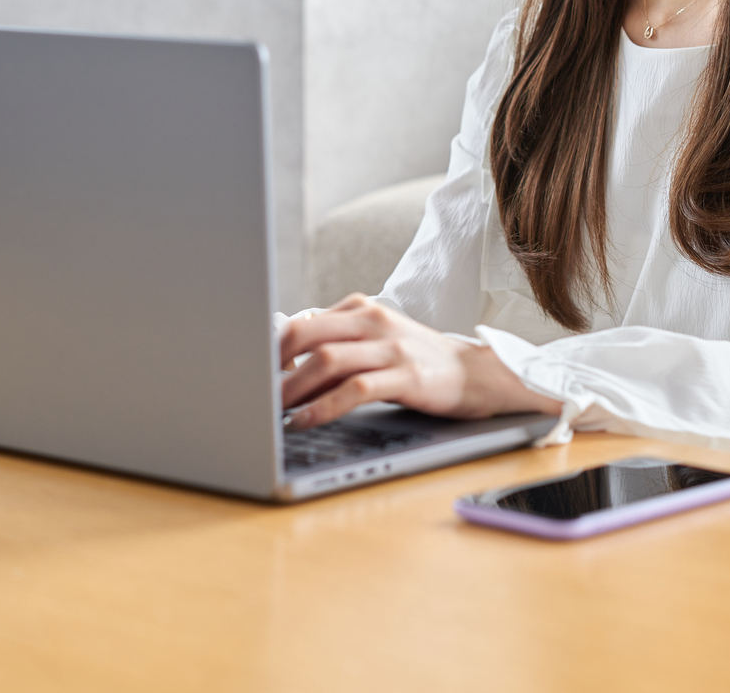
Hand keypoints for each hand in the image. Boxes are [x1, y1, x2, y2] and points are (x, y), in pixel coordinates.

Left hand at [277, 295, 562, 428]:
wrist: (478, 374)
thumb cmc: (420, 361)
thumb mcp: (376, 341)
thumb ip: (338, 344)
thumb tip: (284, 361)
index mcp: (361, 310)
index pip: (303, 321)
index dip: (271, 348)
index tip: (251, 373)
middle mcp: (373, 321)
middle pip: (306, 333)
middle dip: (272, 365)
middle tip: (252, 392)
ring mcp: (390, 348)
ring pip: (326, 361)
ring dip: (291, 388)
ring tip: (271, 411)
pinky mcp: (406, 376)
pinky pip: (354, 390)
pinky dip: (323, 407)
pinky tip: (306, 421)